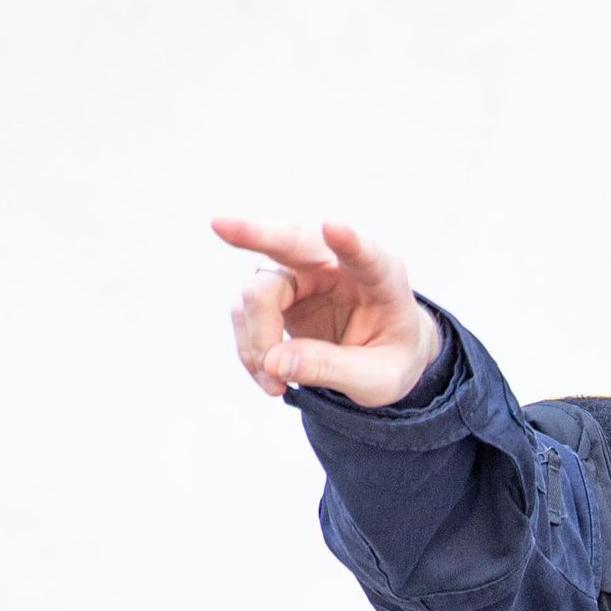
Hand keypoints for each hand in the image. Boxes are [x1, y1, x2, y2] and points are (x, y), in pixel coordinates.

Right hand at [215, 215, 443, 407]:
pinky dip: (251, 349)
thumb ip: (333, 368)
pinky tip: (269, 376)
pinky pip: (246, 312)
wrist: (382, 353)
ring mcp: (301, 270)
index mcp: (382, 276)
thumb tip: (274, 363)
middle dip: (255, 234)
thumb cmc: (390, 357)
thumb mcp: (378, 379)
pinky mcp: (275, 285)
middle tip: (219, 224)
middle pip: (291, 242)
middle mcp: (336, 261)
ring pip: (257, 291)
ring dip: (257, 342)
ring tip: (276, 385)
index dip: (348, 241)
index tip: (333, 225)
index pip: (365, 255)